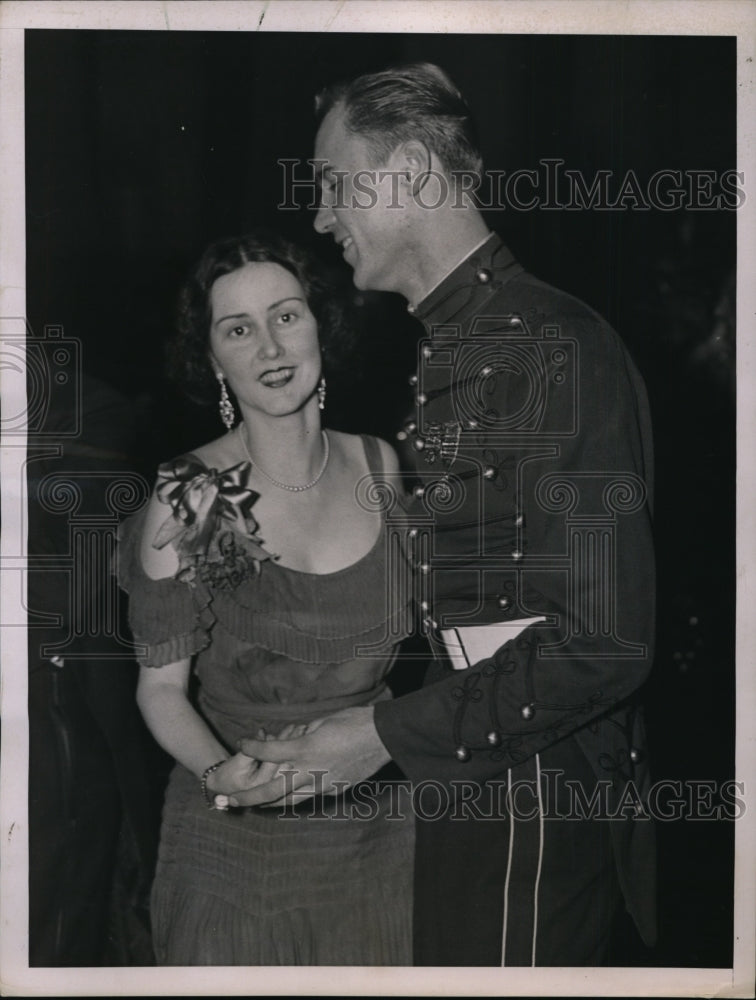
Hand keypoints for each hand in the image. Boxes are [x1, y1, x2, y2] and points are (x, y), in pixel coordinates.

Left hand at [227, 706, 390, 807]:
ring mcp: (322, 784)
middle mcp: (309, 770)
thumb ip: (302, 735)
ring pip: (288, 800)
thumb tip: (290, 742)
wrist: (382, 738)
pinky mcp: (333, 790)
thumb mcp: (322, 722)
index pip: (268, 751)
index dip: (251, 747)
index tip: (241, 743)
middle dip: (248, 796)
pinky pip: (308, 797)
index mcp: (305, 748)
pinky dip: (292, 799)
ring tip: (252, 807)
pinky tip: (285, 800)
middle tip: (229, 802)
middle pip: (272, 789)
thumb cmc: (353, 722)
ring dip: (267, 804)